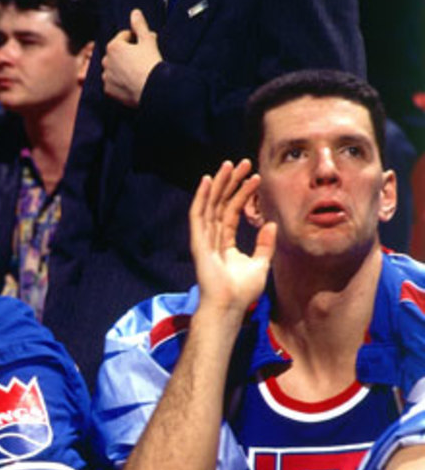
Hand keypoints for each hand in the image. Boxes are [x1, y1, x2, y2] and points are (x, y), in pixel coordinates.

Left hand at [102, 9, 161, 107]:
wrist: (152, 89)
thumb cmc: (150, 62)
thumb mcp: (148, 40)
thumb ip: (139, 25)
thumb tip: (135, 12)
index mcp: (113, 46)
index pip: (124, 36)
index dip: (135, 39)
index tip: (143, 45)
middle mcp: (106, 61)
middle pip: (116, 53)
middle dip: (126, 53)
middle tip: (141, 58)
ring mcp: (106, 76)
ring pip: (113, 68)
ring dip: (121, 67)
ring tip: (136, 71)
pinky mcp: (108, 90)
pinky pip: (112, 83)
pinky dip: (119, 82)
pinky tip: (131, 82)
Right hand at [189, 159, 274, 317]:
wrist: (230, 306)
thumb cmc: (242, 291)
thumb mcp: (260, 264)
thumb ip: (264, 244)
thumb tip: (271, 224)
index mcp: (224, 243)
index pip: (232, 212)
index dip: (243, 194)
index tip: (255, 177)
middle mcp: (212, 238)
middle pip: (220, 204)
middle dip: (230, 182)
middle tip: (241, 163)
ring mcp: (204, 239)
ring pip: (210, 204)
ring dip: (218, 183)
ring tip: (229, 164)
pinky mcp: (199, 242)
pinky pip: (199, 215)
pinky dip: (201, 197)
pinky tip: (208, 180)